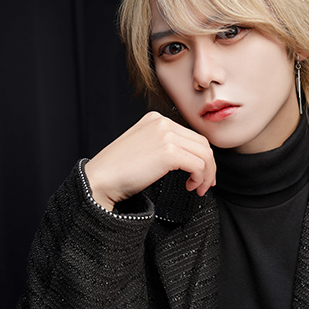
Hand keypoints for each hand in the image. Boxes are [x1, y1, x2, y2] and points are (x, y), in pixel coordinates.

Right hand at [84, 111, 215, 209]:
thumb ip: (163, 145)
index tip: (202, 174)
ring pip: (205, 154)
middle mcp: (162, 123)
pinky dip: (200, 179)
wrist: (99, 180)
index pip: (191, 136)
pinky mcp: (168, 152)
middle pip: (202, 144)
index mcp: (156, 119)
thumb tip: (190, 157)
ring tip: (199, 189)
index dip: (202, 156)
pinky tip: (190, 187)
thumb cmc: (118, 171)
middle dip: (209, 166)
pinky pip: (199, 165)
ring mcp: (166, 135)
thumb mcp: (143, 148)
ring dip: (207, 175)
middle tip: (206, 184)